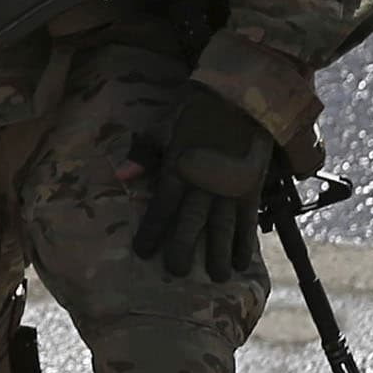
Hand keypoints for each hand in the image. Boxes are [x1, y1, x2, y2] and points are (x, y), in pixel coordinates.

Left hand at [130, 84, 272, 279]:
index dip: (152, 231)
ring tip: (213, 277)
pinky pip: (248, 220)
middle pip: (190, 223)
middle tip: (175, 272)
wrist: (241, 95)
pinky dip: (244, 242)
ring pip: (221, 227)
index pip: (162, 207)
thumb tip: (122, 176)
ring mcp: (230, 187)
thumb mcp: (165, 125)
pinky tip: (240, 261)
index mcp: (178, 168)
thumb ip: (145, 153)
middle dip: (181, 249)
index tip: (143, 252)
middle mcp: (204, 183)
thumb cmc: (196, 109)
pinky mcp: (251, 187)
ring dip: (216, 253)